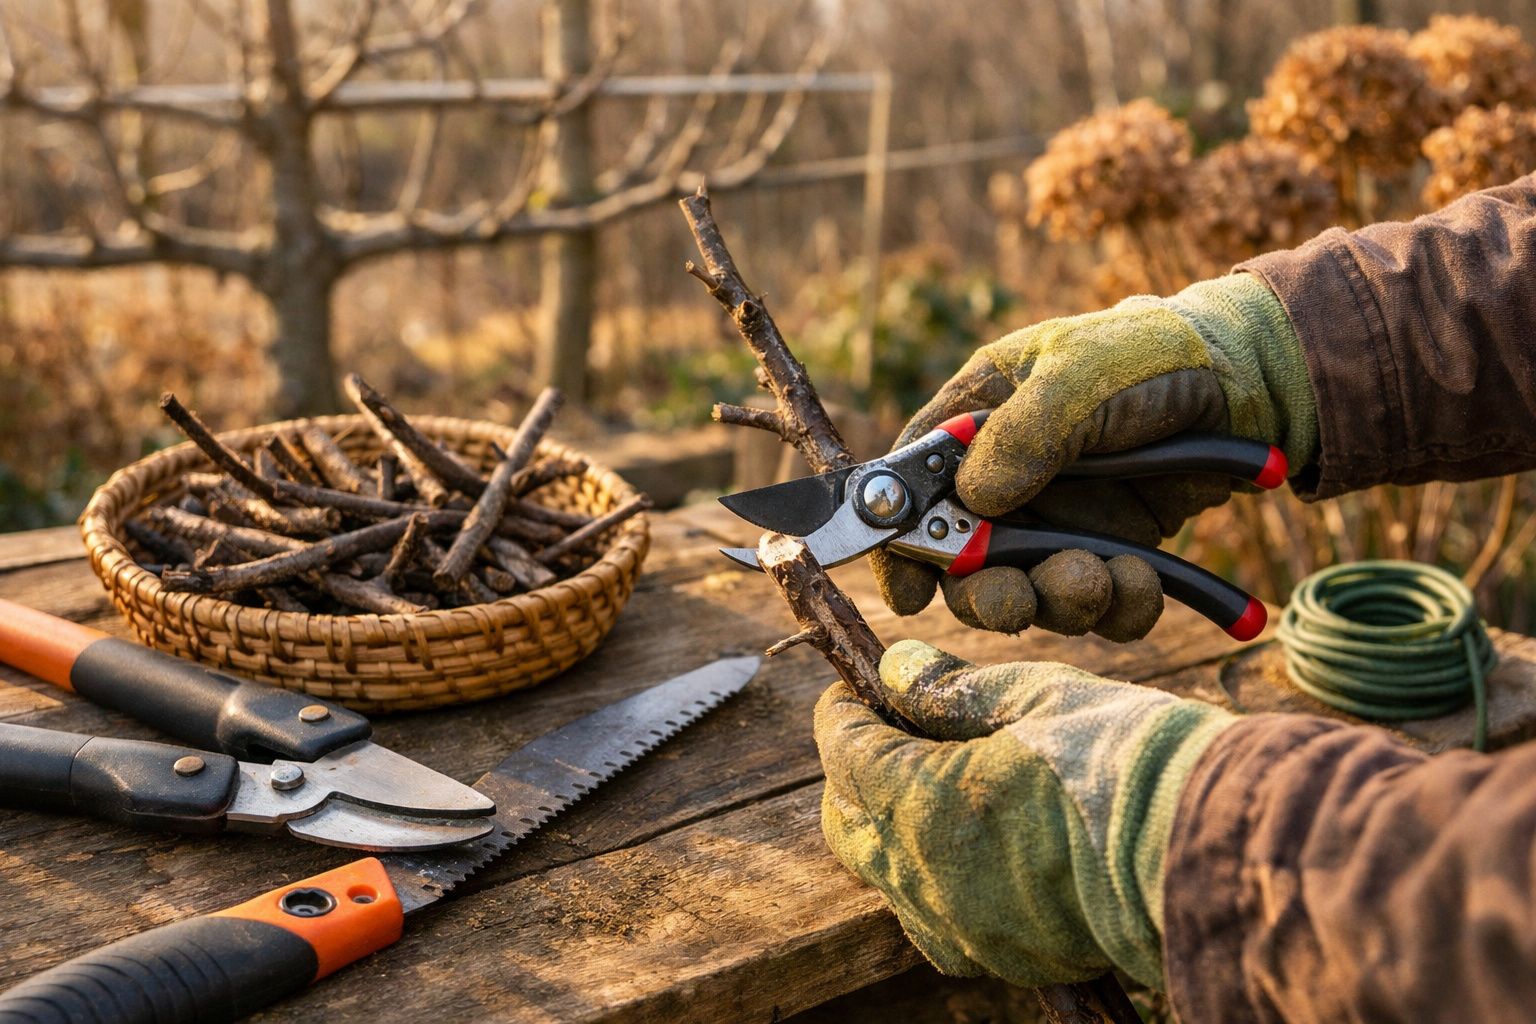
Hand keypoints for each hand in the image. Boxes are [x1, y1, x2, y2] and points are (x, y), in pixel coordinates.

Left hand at [813, 639, 1235, 988]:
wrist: (1209, 849)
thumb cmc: (1125, 760)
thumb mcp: (1035, 695)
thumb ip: (953, 688)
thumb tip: (898, 671)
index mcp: (922, 801)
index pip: (844, 752)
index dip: (843, 713)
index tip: (854, 691)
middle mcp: (927, 876)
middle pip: (848, 824)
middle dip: (852, 776)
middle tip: (887, 735)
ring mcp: (963, 927)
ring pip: (887, 879)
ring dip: (890, 830)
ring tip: (934, 786)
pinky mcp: (1006, 958)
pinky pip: (938, 924)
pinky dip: (935, 882)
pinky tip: (972, 848)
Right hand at [871, 273, 1314, 640]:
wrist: (1250, 385)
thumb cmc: (1150, 358)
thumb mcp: (1080, 375)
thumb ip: (1023, 434)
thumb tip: (971, 500)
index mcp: (978, 417)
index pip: (914, 483)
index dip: (902, 541)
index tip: (909, 591)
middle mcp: (1008, 478)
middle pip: (965, 561)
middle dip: (989, 593)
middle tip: (1016, 602)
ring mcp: (1059, 520)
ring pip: (1033, 592)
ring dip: (1062, 600)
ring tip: (1103, 577)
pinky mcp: (1112, 552)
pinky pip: (1102, 606)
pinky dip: (1121, 606)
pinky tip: (1145, 581)